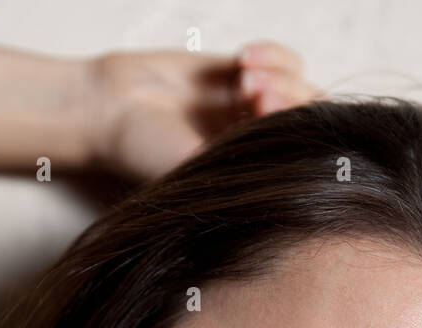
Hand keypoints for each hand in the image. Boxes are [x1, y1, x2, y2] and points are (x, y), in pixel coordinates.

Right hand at [85, 42, 319, 182]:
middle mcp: (258, 146)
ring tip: (243, 77)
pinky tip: (242, 59)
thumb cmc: (146, 151)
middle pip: (309, 119)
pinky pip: (284, 61)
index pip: (302, 154)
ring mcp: (255, 110)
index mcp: (252, 176)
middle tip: (253, 94)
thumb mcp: (200, 167)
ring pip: (302, 87)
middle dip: (288, 100)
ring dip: (280, 75)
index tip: (261, 114)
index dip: (293, 129)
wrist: (112, 109)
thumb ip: (249, 162)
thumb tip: (300, 152)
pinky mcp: (244, 76)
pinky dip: (273, 55)